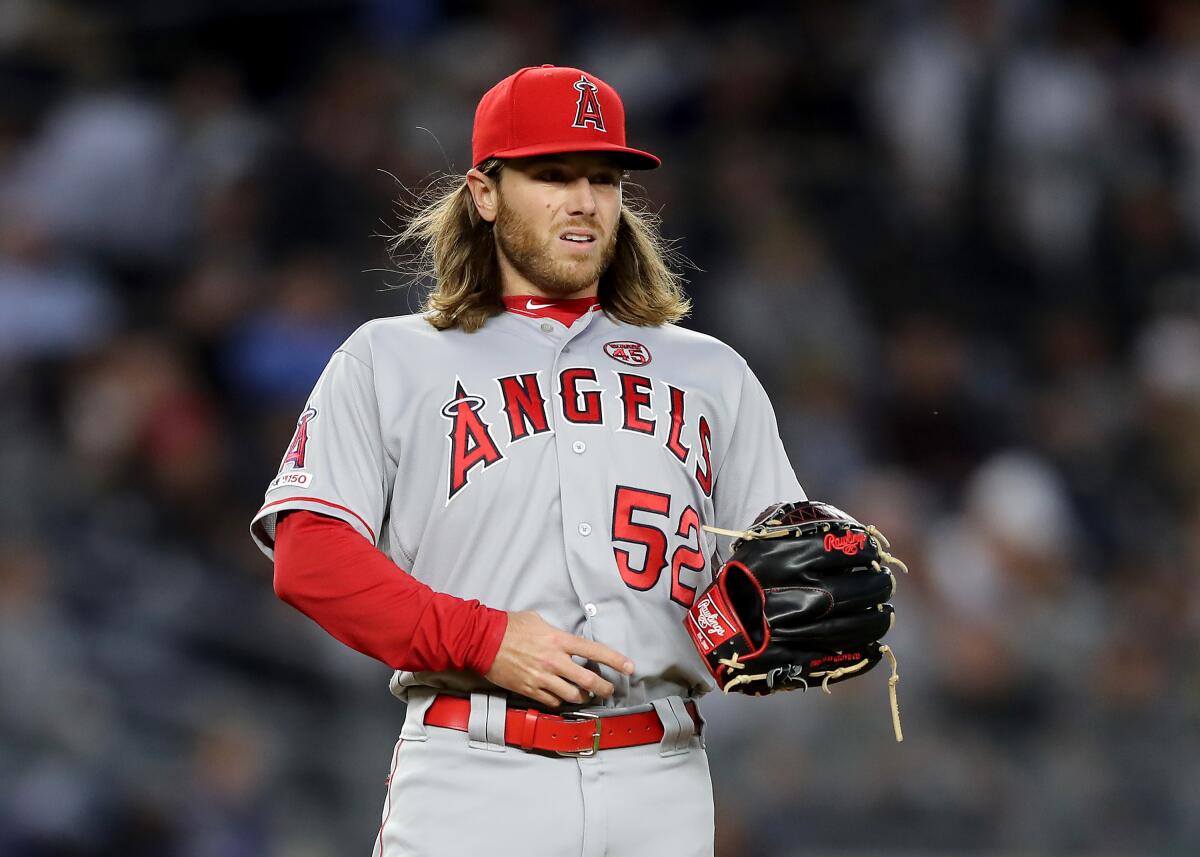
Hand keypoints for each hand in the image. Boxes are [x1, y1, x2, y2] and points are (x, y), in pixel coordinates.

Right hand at [483, 611, 634, 707]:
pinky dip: (561, 701)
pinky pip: (553, 701)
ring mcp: (542, 678)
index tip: (629, 667)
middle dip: (604, 688)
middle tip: (609, 690)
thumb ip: (556, 633)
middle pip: (588, 681)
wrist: (483, 641)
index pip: (594, 651)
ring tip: (586, 695)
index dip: (615, 660)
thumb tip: (566, 640)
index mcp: (558, 641)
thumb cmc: (509, 626)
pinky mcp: (530, 690)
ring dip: (583, 697)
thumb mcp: (538, 621)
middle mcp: (554, 661)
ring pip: (572, 695)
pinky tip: (563, 697)